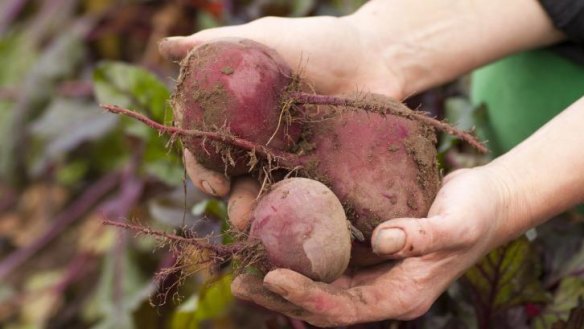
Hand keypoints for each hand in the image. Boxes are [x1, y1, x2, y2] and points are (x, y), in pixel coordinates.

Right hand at [164, 13, 404, 219]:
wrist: (377, 56)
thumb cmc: (320, 43)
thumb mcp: (269, 39)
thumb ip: (220, 45)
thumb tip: (166, 47)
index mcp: (238, 115)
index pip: (208, 146)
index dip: (202, 166)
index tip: (211, 182)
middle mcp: (259, 141)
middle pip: (234, 177)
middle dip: (230, 198)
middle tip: (236, 212)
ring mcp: (291, 159)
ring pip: (267, 191)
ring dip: (259, 211)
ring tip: (260, 224)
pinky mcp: (322, 170)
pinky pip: (306, 194)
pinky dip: (299, 210)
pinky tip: (298, 222)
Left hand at [230, 167, 515, 326]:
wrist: (486, 203)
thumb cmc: (474, 215)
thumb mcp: (455, 224)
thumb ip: (422, 236)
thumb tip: (381, 240)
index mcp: (402, 296)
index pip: (346, 309)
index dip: (308, 297)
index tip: (273, 276)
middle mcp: (383, 291)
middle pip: (324, 304)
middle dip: (282, 296)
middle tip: (240, 280)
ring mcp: (374, 274)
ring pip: (322, 284)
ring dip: (285, 278)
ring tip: (245, 265)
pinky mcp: (370, 252)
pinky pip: (331, 260)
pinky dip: (303, 255)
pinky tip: (279, 238)